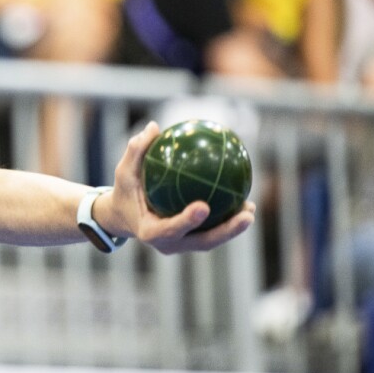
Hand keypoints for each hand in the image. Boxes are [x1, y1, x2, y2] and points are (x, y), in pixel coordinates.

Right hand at [100, 121, 254, 253]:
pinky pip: (212, 231)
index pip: (169, 230)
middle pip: (201, 242)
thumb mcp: (123, 172)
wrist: (123, 217)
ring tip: (250, 209)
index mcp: (150, 232)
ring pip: (211, 240)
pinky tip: (244, 203)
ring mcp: (182, 245)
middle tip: (245, 215)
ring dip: (233, 228)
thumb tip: (154, 127)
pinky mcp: (191, 241)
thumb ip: (136, 152)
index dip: (186, 221)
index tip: (203, 206)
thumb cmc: (124, 192)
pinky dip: (228, 220)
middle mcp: (168, 245)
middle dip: (225, 232)